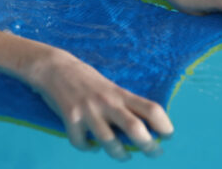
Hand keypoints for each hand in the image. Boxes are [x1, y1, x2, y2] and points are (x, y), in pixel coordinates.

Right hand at [27, 48, 173, 159]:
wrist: (53, 67)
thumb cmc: (85, 78)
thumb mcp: (109, 86)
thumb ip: (124, 104)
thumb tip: (143, 128)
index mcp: (119, 93)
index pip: (151, 108)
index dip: (165, 125)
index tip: (167, 135)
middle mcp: (107, 102)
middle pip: (136, 129)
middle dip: (149, 146)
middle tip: (154, 151)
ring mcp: (88, 111)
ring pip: (110, 143)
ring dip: (120, 155)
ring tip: (123, 155)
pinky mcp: (70, 118)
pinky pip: (82, 143)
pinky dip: (88, 148)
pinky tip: (91, 145)